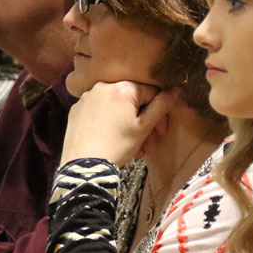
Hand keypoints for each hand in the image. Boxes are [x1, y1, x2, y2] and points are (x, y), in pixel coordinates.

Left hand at [60, 81, 177, 167]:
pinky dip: (109, 123)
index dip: (160, 113)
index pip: (151, 93)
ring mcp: (87, 97)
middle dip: (144, 123)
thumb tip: (176, 90)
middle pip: (132, 101)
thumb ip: (161, 106)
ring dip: (128, 125)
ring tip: (133, 148)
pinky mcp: (76, 110)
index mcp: (122, 87)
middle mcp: (103, 86)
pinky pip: (99, 112)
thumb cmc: (117, 146)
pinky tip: (113, 141)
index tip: (161, 133)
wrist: (84, 166)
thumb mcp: (144, 128)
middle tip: (148, 145)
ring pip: (116, 108)